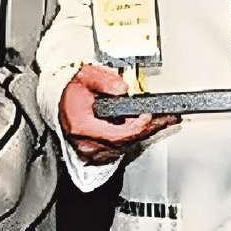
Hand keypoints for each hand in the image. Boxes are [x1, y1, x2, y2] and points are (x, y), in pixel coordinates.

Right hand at [61, 64, 178, 161]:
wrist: (61, 102)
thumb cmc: (72, 91)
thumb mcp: (86, 77)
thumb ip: (105, 81)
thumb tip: (122, 89)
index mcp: (82, 126)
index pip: (118, 134)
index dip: (138, 125)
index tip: (151, 115)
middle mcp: (86, 144)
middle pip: (126, 142)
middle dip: (149, 128)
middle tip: (170, 119)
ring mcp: (91, 152)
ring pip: (125, 146)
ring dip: (144, 133)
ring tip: (163, 121)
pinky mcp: (96, 154)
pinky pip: (120, 148)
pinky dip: (134, 137)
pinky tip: (146, 127)